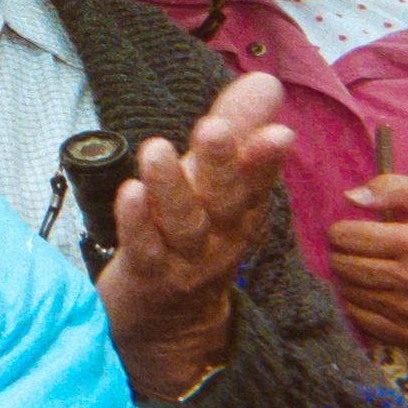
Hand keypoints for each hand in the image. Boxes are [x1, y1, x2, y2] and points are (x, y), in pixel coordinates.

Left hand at [98, 74, 293, 395]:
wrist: (171, 324)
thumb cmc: (193, 237)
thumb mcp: (217, 184)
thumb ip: (237, 130)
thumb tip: (266, 82)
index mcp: (240, 211)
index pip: (256, 181)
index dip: (264, 159)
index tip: (278, 133)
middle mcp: (220, 236)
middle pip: (224, 200)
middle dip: (221, 164)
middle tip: (214, 127)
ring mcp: (185, 260)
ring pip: (183, 224)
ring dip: (171, 186)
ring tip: (157, 149)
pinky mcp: (148, 276)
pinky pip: (144, 248)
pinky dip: (137, 222)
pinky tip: (129, 193)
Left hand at [333, 175, 407, 351]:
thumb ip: (392, 188)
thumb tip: (350, 198)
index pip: (347, 237)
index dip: (341, 231)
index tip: (348, 231)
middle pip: (343, 265)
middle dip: (340, 254)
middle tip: (351, 250)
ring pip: (348, 291)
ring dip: (346, 278)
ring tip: (363, 268)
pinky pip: (359, 316)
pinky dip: (357, 301)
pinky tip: (372, 290)